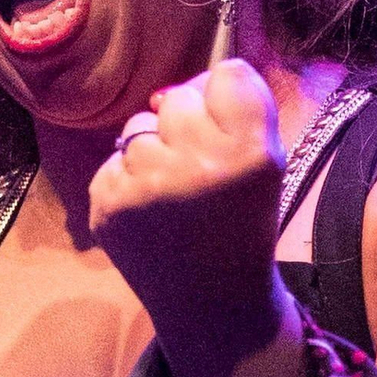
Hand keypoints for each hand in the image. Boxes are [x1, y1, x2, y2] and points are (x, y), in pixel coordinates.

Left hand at [87, 58, 285, 323]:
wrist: (212, 302)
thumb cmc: (240, 224)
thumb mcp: (267, 165)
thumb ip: (241, 108)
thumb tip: (179, 83)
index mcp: (251, 153)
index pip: (228, 74)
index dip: (224, 98)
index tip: (227, 130)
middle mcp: (200, 165)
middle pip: (177, 97)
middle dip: (184, 125)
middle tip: (198, 172)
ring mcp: (148, 187)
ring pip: (136, 129)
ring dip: (152, 152)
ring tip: (172, 195)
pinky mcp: (109, 206)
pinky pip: (112, 162)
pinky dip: (127, 182)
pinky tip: (149, 215)